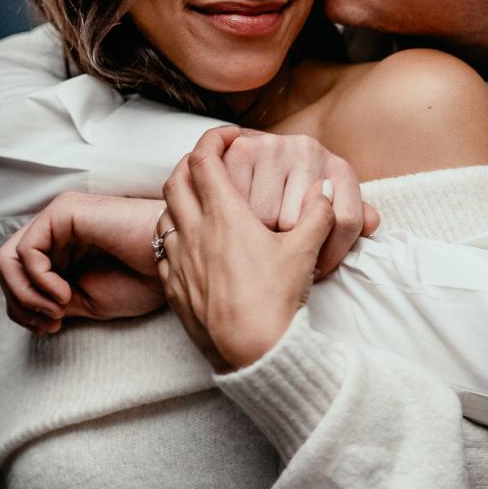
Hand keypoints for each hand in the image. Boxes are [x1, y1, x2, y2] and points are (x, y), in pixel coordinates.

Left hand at [0, 193, 165, 333]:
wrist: (175, 264)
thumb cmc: (144, 279)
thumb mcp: (86, 300)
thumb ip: (49, 300)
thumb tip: (23, 308)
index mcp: (65, 248)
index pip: (18, 276)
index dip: (24, 308)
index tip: (51, 328)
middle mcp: (58, 229)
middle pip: (8, 269)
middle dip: (20, 303)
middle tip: (50, 323)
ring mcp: (60, 217)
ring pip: (9, 260)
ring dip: (26, 294)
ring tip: (57, 309)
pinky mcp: (65, 211)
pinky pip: (28, 251)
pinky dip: (38, 280)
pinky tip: (64, 294)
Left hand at [158, 127, 336, 371]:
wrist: (252, 352)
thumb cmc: (276, 300)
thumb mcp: (305, 251)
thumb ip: (317, 214)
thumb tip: (325, 189)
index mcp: (224, 216)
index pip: (203, 160)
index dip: (212, 140)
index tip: (228, 136)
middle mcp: (194, 233)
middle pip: (174, 181)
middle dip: (190, 164)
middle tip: (211, 164)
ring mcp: (178, 262)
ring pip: (163, 216)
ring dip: (179, 202)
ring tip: (201, 205)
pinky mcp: (174, 290)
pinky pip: (162, 252)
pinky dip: (173, 239)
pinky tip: (192, 248)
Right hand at [216, 127, 379, 276]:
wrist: (258, 152)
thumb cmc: (298, 192)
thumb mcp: (331, 206)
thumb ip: (353, 218)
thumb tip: (372, 224)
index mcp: (339, 169)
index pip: (347, 222)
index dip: (332, 255)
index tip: (317, 268)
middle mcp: (311, 150)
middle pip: (299, 224)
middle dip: (288, 244)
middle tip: (280, 247)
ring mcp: (276, 147)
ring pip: (266, 217)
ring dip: (259, 232)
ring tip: (258, 231)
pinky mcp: (242, 150)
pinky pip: (237, 203)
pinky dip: (236, 218)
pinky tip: (239, 217)